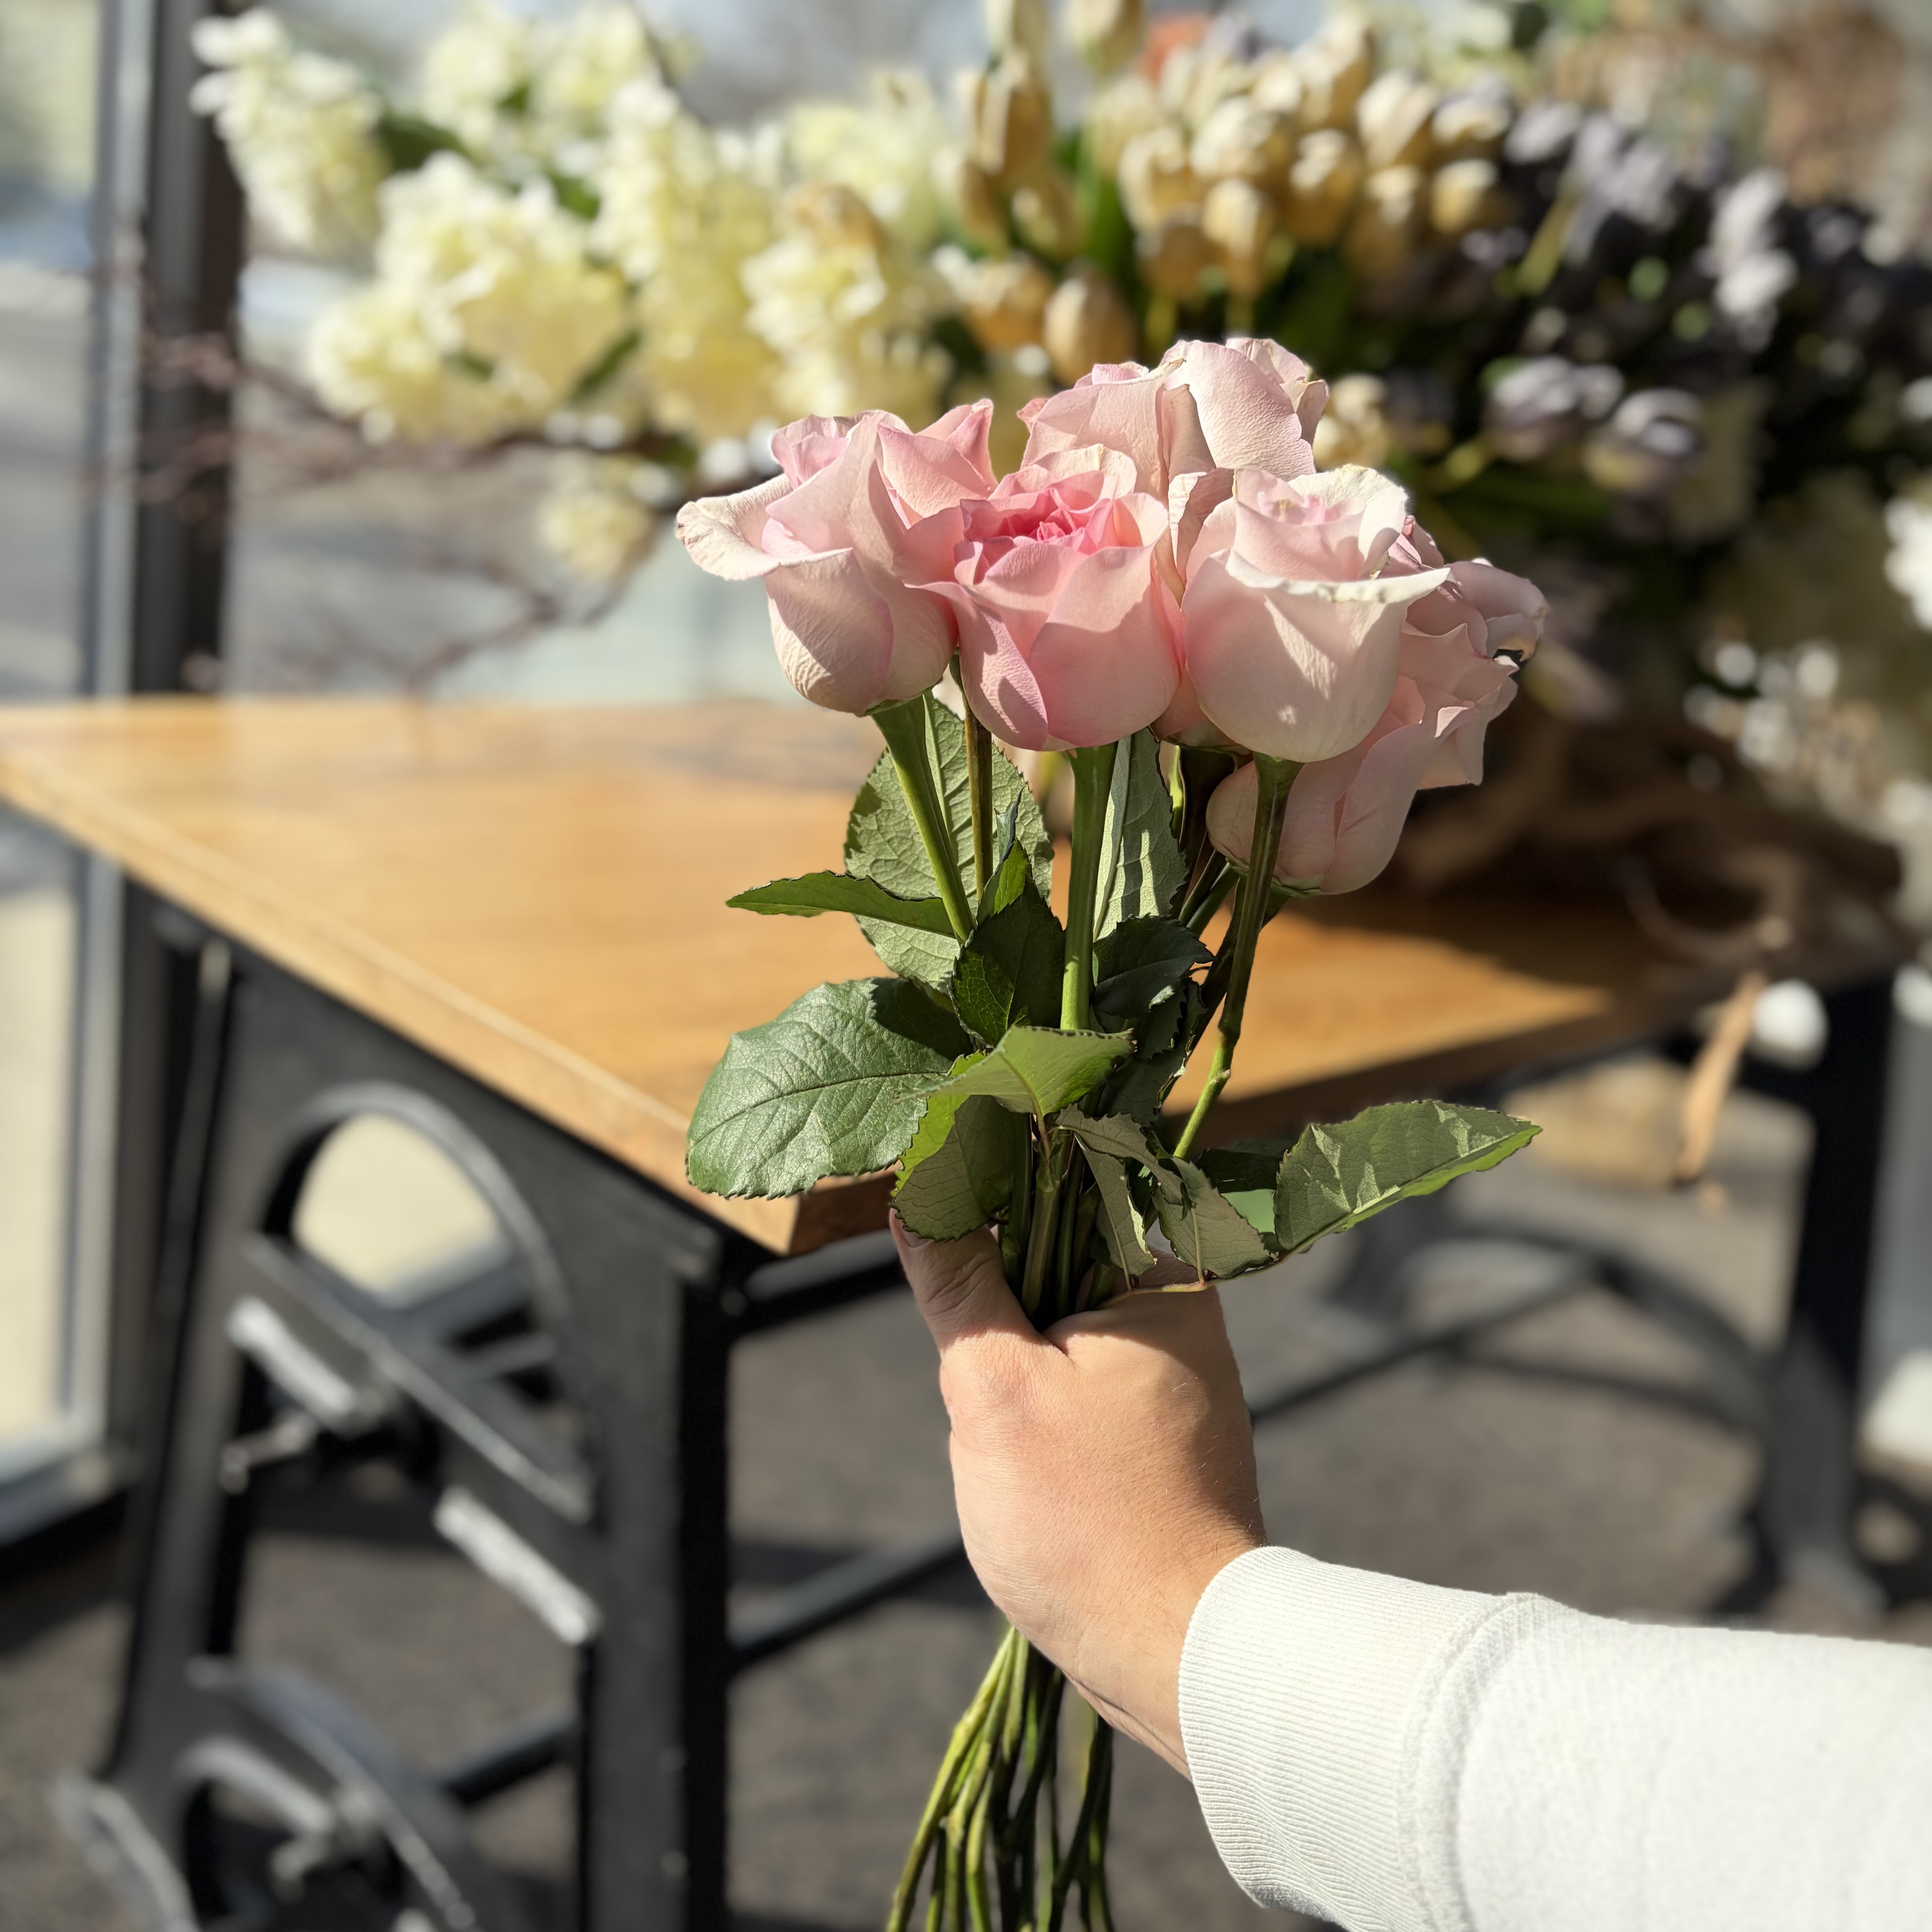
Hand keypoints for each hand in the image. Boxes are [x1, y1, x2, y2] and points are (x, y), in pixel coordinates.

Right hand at [894, 1218, 1264, 1774]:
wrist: (1178, 1654)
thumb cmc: (1087, 1520)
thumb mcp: (995, 1388)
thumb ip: (957, 1284)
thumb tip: (919, 1192)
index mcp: (1162, 1281)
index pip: (1049, 1211)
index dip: (984, 1251)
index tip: (962, 1308)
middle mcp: (1183, 1319)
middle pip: (1047, 1282)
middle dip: (1001, 1340)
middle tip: (998, 1408)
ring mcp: (1178, 1382)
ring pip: (1055, 1347)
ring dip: (1018, 1392)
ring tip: (1028, 1459)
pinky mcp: (1164, 1439)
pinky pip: (1080, 1399)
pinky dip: (1046, 1431)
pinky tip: (1045, 1484)